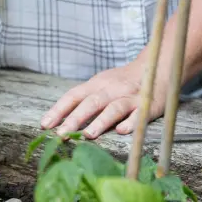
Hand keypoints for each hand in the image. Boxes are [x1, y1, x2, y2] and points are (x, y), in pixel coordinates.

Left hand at [40, 59, 166, 138]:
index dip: (58, 110)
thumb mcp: (99, 85)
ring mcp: (130, 97)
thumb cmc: (121, 82)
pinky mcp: (149, 106)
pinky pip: (140, 115)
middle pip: (91, 103)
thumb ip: (81, 100)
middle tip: (60, 135)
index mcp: (96, 85)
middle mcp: (111, 89)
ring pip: (114, 109)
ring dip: (100, 122)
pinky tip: (121, 131)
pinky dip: (131, 123)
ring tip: (88, 135)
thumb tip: (54, 121)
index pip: (73, 96)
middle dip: (74, 119)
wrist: (157, 66)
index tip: (44, 125)